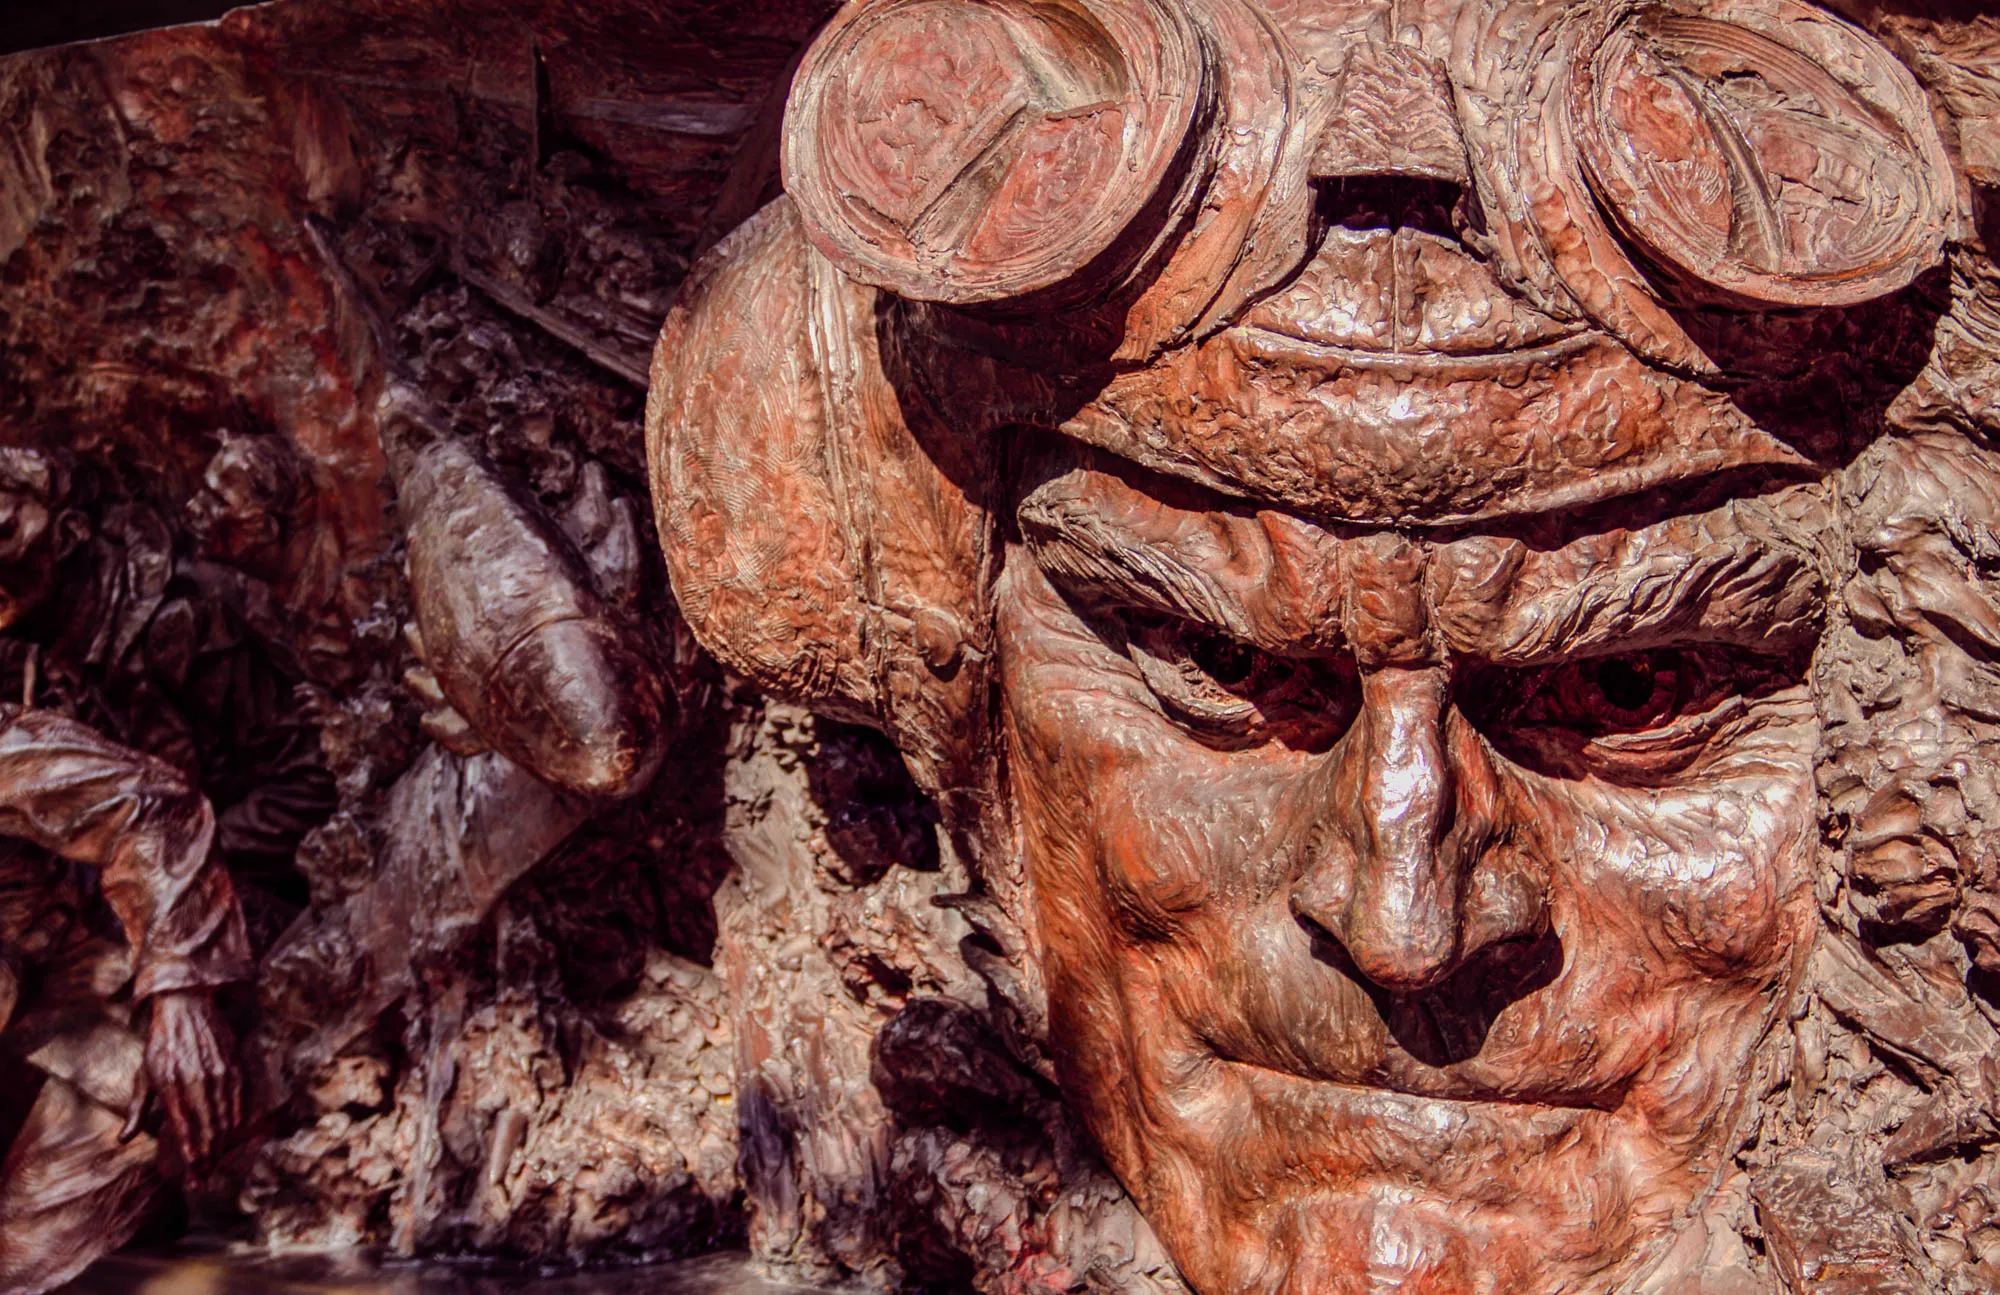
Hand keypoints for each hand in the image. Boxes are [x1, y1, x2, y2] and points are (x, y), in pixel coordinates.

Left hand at [136, 990, 241, 1170]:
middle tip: (204, 1176)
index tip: (193, 1166)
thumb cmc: (161, 1046)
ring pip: (223, 1113)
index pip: (183, 1123)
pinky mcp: (232, 1064)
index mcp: (170, 1083)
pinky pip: (238, 1096)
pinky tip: (233, 1130)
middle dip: (206, 1154)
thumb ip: (138, 1110)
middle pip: (206, 1124)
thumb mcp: (144, 1076)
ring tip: (216, 1160)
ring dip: (220, 1140)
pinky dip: (236, 1114)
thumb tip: (124, 1139)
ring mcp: (217, 1072)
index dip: (190, 1147)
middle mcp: (196, 1079)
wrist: (186, 1008)